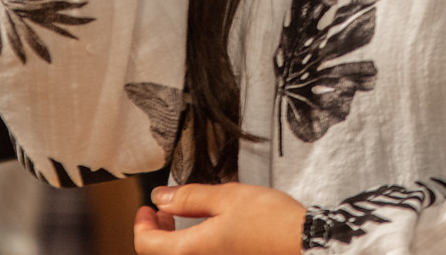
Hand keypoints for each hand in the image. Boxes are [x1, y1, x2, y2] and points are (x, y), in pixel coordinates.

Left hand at [135, 183, 305, 254]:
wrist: (304, 243)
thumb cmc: (270, 221)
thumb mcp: (227, 197)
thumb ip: (189, 198)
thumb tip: (160, 198)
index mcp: (191, 252)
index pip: (146, 245)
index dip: (141, 224)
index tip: (145, 208)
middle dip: (155, 232)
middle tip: (162, 210)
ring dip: (172, 240)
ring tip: (181, 217)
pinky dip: (191, 246)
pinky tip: (203, 230)